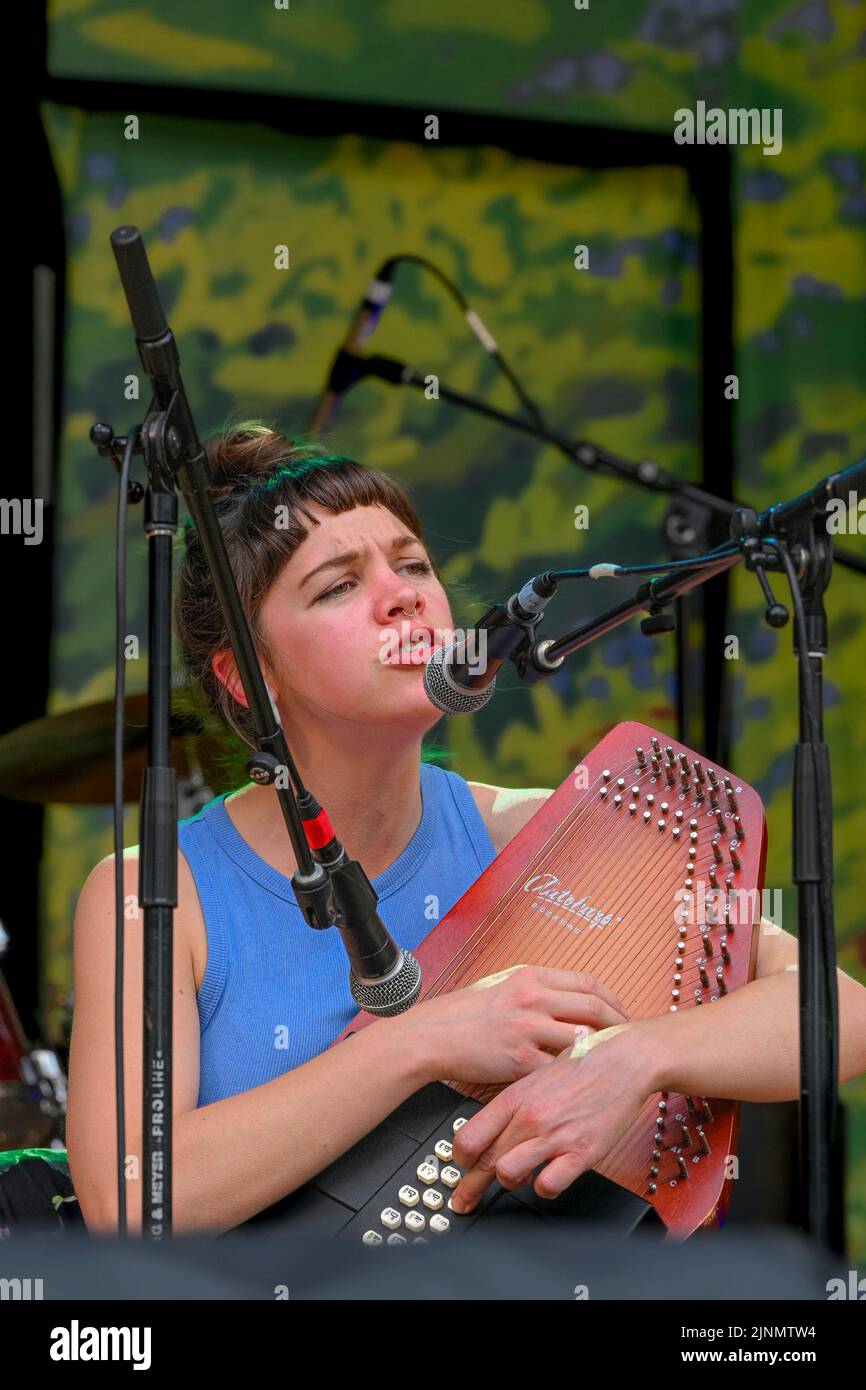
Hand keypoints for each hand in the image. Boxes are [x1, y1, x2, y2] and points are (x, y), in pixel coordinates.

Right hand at [404, 964, 628, 1086]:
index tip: (619, 1011)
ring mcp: (528, 1028)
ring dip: (599, 1050)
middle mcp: (533, 998)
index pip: (586, 982)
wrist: (433, 1036)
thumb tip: (562, 993)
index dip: (610, 998)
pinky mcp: (520, 1059)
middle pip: (593, 1007)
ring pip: (581, 1038)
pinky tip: (579, 1079)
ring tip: (608, 1060)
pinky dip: (572, 1072)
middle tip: (626, 1036)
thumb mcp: (499, 984)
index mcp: (530, 977)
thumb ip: (532, 987)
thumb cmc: (462, 1012)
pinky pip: (558, 1067)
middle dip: (616, 1022)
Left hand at [449, 1019, 657, 1211]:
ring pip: (508, 1173)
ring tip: (518, 1178)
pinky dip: (545, 1187)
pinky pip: (549, 1184)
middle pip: (485, 1161)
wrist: (623, 1061)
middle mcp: (530, 1117)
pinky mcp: (581, 1152)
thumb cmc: (583, 1065)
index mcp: (515, 1097)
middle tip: (466, 1199)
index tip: (460, 1167)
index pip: (470, 1136)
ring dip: (511, 1182)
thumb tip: (493, 1127)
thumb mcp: (537, 1076)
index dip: (459, 1158)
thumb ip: (515, 1104)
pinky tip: (549, 1177)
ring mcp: (554, 1135)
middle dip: (471, 1186)